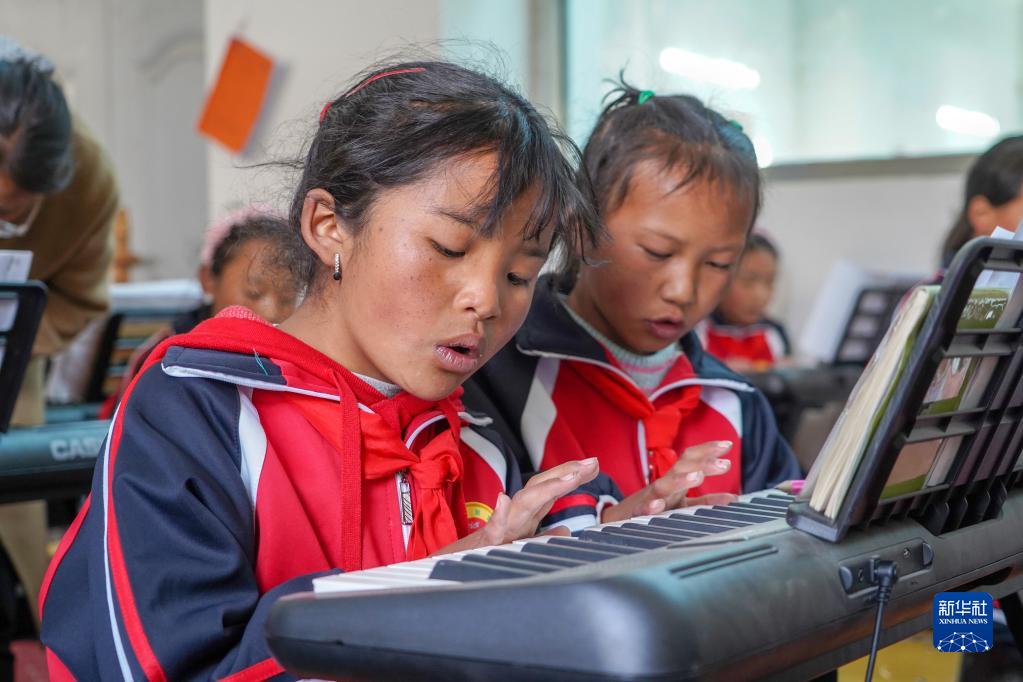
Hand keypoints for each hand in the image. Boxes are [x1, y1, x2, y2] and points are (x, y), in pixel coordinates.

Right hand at [434, 457, 599, 553]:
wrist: (450, 567)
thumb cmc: (486, 553)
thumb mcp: (518, 545)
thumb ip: (542, 537)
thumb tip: (566, 532)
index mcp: (524, 517)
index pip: (550, 490)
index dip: (571, 476)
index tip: (593, 465)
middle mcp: (515, 517)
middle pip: (541, 488)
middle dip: (565, 474)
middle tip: (590, 464)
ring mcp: (501, 528)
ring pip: (523, 504)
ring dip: (544, 490)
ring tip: (567, 479)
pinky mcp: (485, 542)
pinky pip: (492, 530)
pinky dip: (498, 515)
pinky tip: (503, 501)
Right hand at [600, 441, 736, 522]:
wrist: (615, 521)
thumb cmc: (653, 508)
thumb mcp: (682, 504)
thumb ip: (706, 500)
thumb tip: (733, 497)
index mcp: (674, 479)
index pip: (690, 458)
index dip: (708, 450)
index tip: (728, 445)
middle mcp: (663, 485)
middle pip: (680, 467)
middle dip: (702, 463)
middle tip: (725, 464)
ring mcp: (649, 498)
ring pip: (664, 486)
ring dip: (680, 480)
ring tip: (697, 477)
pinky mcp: (636, 514)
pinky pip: (643, 510)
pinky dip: (650, 507)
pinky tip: (659, 506)